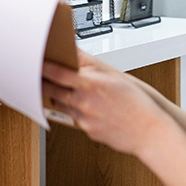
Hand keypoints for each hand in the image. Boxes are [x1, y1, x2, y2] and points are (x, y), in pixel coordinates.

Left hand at [42, 52, 172, 156]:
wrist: (150, 131)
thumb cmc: (138, 103)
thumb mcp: (116, 76)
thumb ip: (92, 65)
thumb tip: (76, 53)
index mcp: (91, 85)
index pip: (57, 73)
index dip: (43, 67)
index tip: (35, 62)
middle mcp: (83, 103)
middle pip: (52, 90)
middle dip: (44, 83)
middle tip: (38, 75)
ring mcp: (84, 120)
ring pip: (60, 105)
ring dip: (57, 96)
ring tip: (59, 88)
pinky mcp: (87, 132)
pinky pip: (73, 119)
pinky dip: (72, 111)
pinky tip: (80, 105)